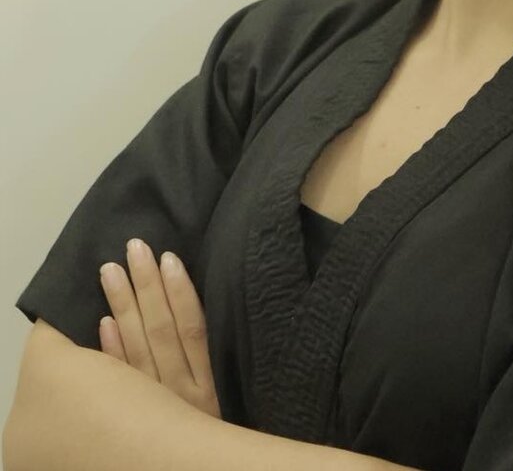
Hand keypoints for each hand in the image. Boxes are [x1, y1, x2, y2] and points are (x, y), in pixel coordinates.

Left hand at [99, 239, 221, 419]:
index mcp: (207, 389)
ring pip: (137, 351)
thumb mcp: (224, 406)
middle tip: (134, 248)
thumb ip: (208, 367)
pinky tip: (103, 325)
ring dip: (123, 307)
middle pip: (160, 333)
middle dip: (146, 287)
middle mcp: (179, 398)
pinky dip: (112, 353)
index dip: (180, 291)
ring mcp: (153, 412)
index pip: (192, 329)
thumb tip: (196, 315)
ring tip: (110, 271)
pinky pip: (120, 385)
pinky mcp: (132, 427)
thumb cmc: (220, 449)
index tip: (167, 256)